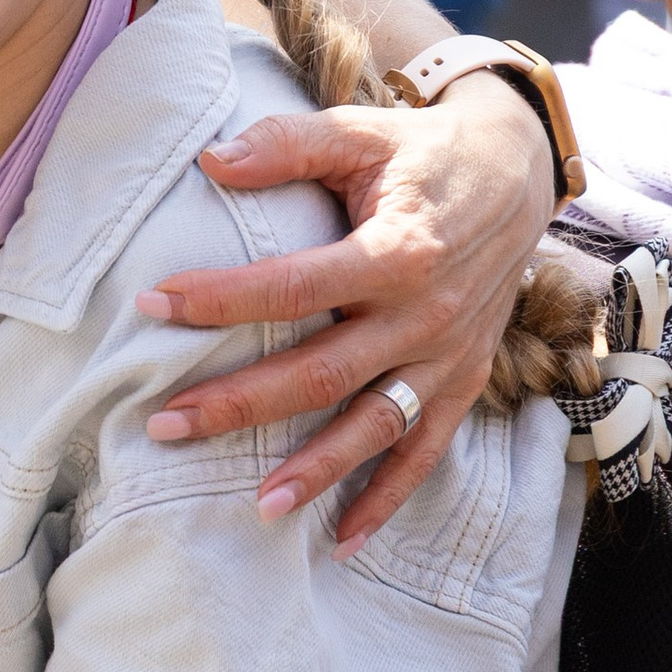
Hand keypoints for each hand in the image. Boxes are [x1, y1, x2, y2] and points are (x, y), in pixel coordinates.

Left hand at [139, 79, 556, 549]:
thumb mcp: (360, 132)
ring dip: (315, 471)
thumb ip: (287, 144)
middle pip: (322, 374)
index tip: (152, 306)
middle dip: (240, 405)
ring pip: (372, 426)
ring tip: (254, 507)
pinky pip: (425, 451)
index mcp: (397, 250)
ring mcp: (446, 356)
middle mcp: (425, 314)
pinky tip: (342, 539)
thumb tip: (211, 159)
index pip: (293, 286)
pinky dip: (388, 498)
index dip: (219, 298)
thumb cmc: (422, 153)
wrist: (519, 172)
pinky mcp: (462, 380)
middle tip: (166, 425)